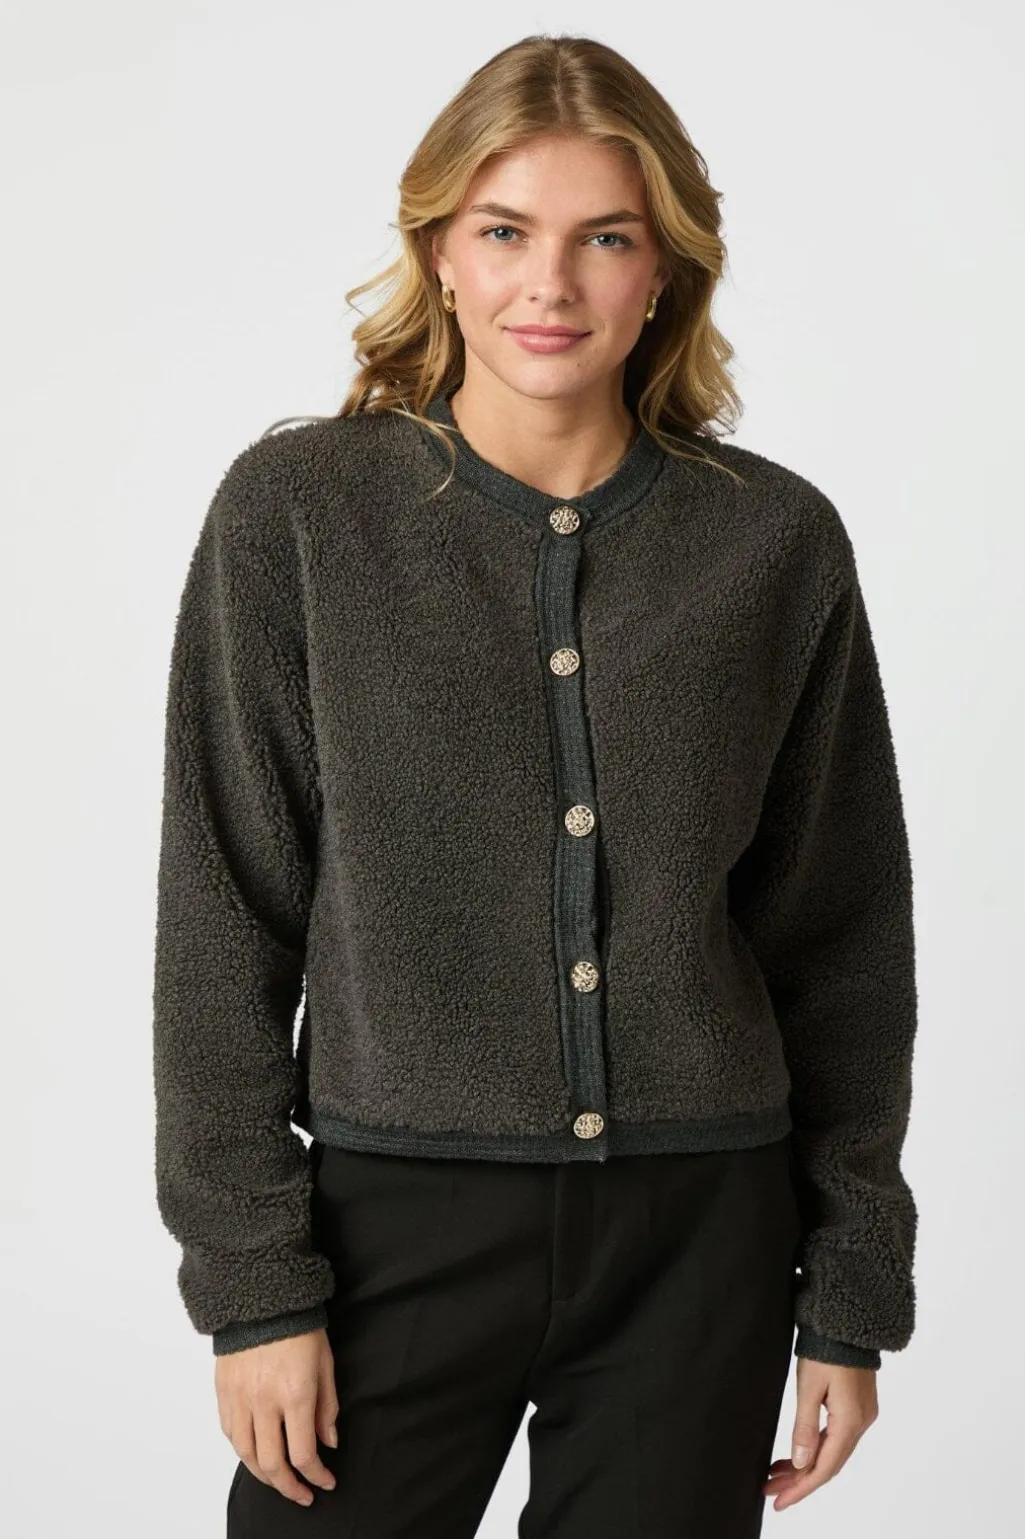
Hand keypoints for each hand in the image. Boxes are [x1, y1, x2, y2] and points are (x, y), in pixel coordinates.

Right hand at [215, 1327, 339, 1506]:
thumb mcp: (325, 1364)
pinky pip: (230, 1434)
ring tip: (279, 1479)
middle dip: (289, 1487)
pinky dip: (243, 1451)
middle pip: (272, 1464)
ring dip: (264, 1475)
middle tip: (302, 1494)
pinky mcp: (223, 1392)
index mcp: (295, 1395)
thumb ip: (327, 1407)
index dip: (317, 1476)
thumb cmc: (300, 1327)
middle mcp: (264, 1402)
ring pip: (246, 1455)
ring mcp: (240, 1398)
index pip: (304, 1454)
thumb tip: (328, 1443)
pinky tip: (255, 1453)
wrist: (262, 1297)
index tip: (326, 1482)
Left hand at [763, 1357, 878, 1510]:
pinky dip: (815, 1448)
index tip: (778, 1501)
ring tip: (776, 1474)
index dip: (801, 1488)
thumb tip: (800, 1463)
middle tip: (771, 1491)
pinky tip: (798, 1453)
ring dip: (806, 1465)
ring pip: (832, 1452)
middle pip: (828, 1464)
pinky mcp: (857, 1406)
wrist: (847, 1319)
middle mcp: (861, 1423)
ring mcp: (861, 1415)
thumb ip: (805, 1427)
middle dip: (799, 1481)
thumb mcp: (809, 1386)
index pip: (824, 1468)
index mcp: (850, 1422)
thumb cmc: (826, 1347)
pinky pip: (836, 1437)